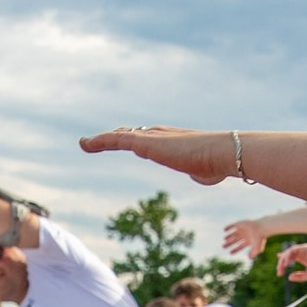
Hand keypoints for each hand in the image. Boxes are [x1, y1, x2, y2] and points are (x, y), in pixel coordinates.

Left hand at [79, 127, 232, 185]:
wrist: (221, 154)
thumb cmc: (216, 164)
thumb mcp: (206, 171)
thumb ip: (200, 171)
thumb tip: (202, 173)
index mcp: (172, 141)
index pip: (148, 139)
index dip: (134, 139)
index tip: (126, 141)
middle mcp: (159, 135)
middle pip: (131, 133)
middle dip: (115, 136)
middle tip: (99, 141)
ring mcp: (150, 137)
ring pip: (119, 136)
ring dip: (101, 140)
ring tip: (85, 144)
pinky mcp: (144, 143)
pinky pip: (116, 140)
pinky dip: (99, 141)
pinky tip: (86, 144)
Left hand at [223, 217, 270, 257]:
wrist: (260, 228)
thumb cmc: (259, 238)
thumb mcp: (257, 248)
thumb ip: (253, 253)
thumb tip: (249, 258)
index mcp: (249, 241)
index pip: (240, 246)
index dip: (235, 249)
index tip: (230, 253)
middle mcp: (245, 235)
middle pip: (235, 240)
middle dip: (229, 244)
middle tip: (223, 247)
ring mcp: (242, 230)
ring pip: (234, 233)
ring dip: (229, 236)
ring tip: (224, 239)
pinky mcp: (240, 224)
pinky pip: (233, 225)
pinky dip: (228, 227)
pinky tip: (224, 230)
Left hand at [277, 243, 306, 282]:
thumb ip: (299, 277)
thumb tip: (289, 278)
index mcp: (302, 258)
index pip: (290, 259)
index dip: (283, 263)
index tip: (279, 271)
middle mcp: (301, 253)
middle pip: (287, 256)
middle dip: (281, 264)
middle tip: (279, 272)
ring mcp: (302, 250)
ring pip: (288, 252)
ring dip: (284, 260)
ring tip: (282, 267)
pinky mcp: (304, 247)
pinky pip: (293, 250)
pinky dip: (288, 255)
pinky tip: (287, 263)